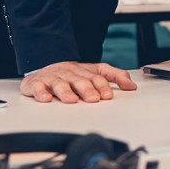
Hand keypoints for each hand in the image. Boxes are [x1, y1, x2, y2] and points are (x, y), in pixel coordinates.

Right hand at [19, 61, 136, 103]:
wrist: (45, 68)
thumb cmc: (73, 74)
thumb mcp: (96, 72)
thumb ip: (115, 76)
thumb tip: (132, 86)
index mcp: (85, 71)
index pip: (97, 77)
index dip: (102, 86)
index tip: (108, 95)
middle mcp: (70, 73)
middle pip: (80, 80)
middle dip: (87, 89)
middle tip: (93, 99)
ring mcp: (54, 78)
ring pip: (60, 84)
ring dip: (66, 92)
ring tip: (72, 100)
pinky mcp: (37, 83)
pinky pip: (38, 88)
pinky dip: (41, 93)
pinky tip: (46, 99)